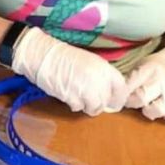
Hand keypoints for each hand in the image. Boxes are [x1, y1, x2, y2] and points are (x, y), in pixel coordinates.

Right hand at [12, 27, 128, 115]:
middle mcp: (98, 79)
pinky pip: (79, 108)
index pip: (121, 88)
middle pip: (107, 100)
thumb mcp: (89, 62)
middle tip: (90, 99)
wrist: (42, 56)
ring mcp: (86, 90)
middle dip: (100, 103)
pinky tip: (68, 95)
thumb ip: (100, 77)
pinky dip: (74, 105)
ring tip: (78, 98)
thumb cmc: (63, 57)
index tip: (114, 102)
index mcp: (104, 68)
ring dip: (88, 106)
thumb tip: (106, 93)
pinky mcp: (72, 97)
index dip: (118, 98)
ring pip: (95, 108)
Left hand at [125, 46, 164, 123]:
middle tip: (135, 102)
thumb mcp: (141, 66)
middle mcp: (163, 80)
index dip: (121, 95)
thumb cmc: (156, 68)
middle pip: (142, 97)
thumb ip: (130, 80)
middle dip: (134, 103)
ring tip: (150, 106)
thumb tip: (114, 97)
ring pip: (159, 109)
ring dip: (151, 112)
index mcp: (149, 69)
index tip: (121, 97)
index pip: (129, 85)